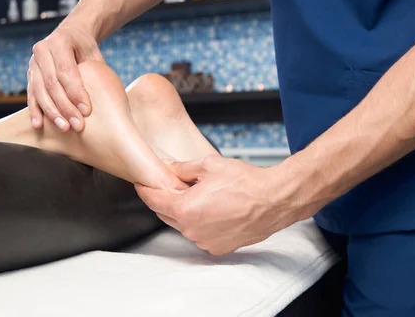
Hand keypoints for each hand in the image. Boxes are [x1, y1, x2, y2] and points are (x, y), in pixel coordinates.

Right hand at [27, 25, 104, 131]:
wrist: (70, 35)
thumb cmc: (86, 48)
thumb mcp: (93, 54)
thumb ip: (95, 71)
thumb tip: (105, 97)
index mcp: (60, 41)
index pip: (66, 71)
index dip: (75, 92)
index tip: (87, 111)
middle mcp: (42, 50)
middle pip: (51, 83)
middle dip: (65, 107)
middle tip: (77, 125)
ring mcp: (33, 63)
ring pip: (39, 91)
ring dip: (51, 112)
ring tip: (64, 127)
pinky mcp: (30, 74)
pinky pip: (31, 94)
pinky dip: (35, 110)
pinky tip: (39, 125)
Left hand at [135, 155, 302, 255]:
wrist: (273, 200)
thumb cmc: (246, 182)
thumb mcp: (209, 165)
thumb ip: (182, 169)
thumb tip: (167, 168)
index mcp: (184, 209)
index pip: (153, 200)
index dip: (145, 190)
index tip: (141, 183)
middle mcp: (191, 230)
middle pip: (166, 214)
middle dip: (166, 199)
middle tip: (172, 185)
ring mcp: (204, 241)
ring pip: (183, 225)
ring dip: (185, 212)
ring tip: (200, 196)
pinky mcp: (218, 248)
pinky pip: (200, 234)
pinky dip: (201, 223)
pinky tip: (213, 209)